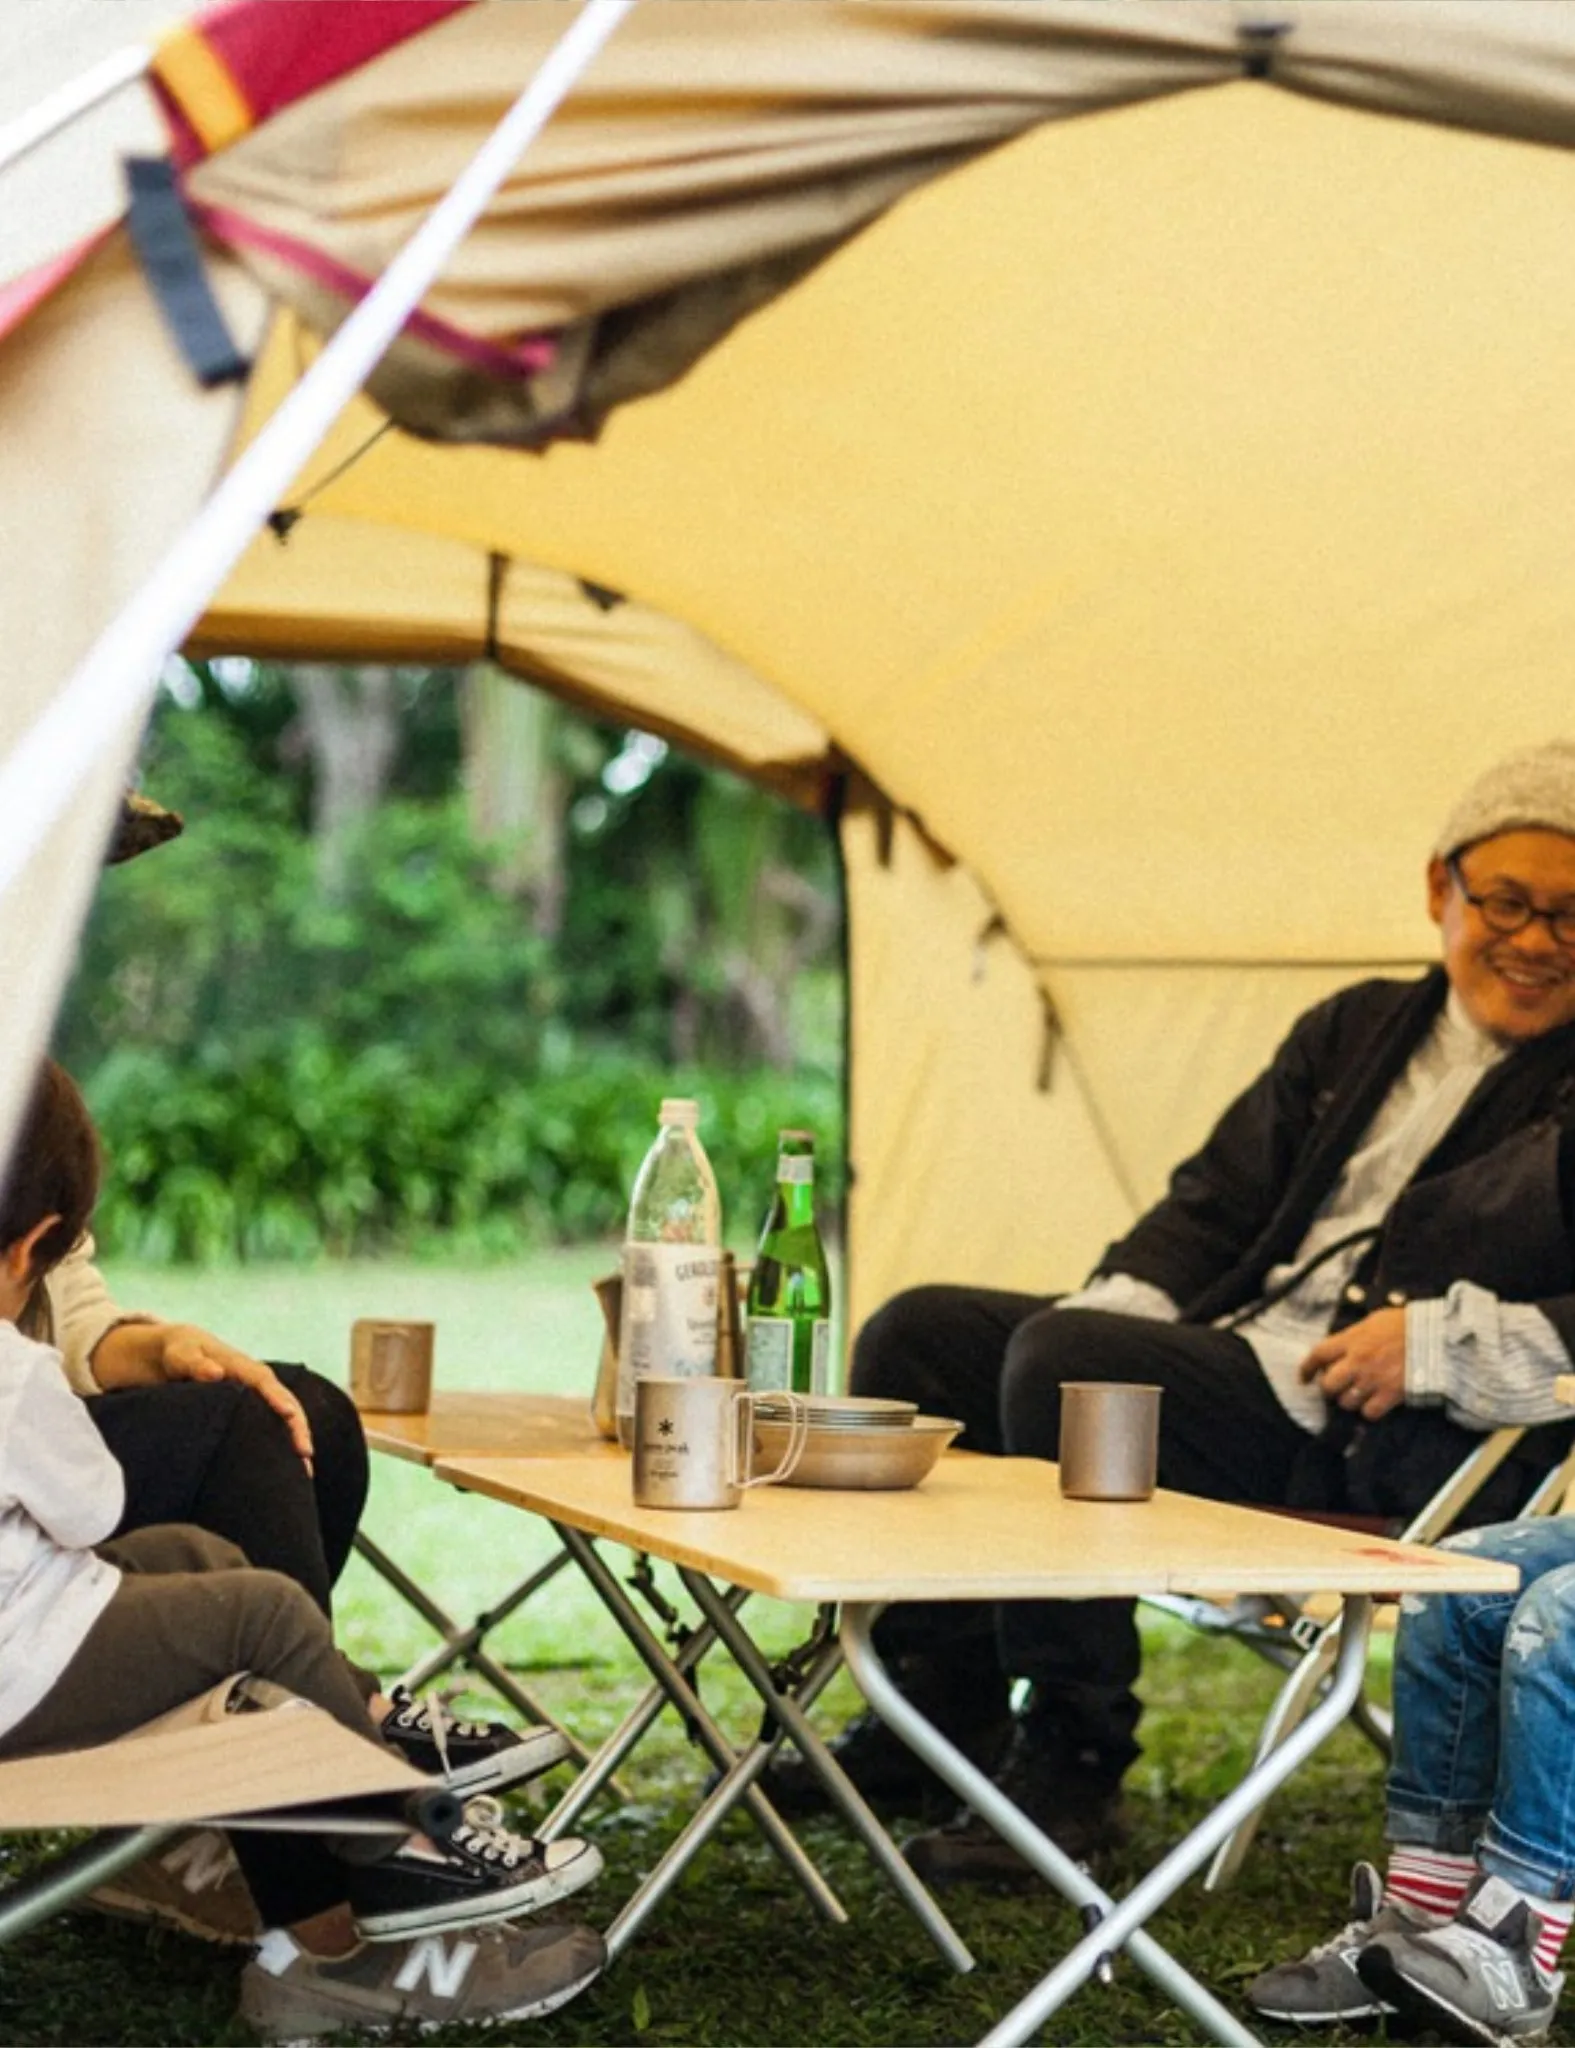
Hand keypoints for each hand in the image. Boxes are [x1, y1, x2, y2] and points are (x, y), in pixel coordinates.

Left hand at [155, 1325, 315, 1469]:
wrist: (181, 1354)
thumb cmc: (180, 1355)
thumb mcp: (181, 1355)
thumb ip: (194, 1363)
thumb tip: (216, 1373)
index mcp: (242, 1367)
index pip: (265, 1382)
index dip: (277, 1397)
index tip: (288, 1414)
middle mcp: (257, 1382)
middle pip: (286, 1401)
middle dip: (298, 1426)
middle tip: (305, 1453)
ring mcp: (258, 1397)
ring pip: (286, 1417)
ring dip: (296, 1441)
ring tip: (305, 1472)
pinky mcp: (252, 1410)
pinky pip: (273, 1427)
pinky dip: (282, 1445)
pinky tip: (288, 1469)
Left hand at [1297, 1307, 1407, 1420]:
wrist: (1436, 1337)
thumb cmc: (1406, 1324)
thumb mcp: (1374, 1320)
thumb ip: (1355, 1335)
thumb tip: (1344, 1345)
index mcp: (1351, 1340)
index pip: (1318, 1355)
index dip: (1307, 1368)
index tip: (1304, 1377)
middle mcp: (1357, 1361)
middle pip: (1328, 1385)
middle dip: (1328, 1389)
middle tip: (1334, 1389)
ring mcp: (1373, 1380)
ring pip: (1346, 1402)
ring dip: (1348, 1401)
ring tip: (1356, 1396)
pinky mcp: (1390, 1395)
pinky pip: (1369, 1413)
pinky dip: (1369, 1411)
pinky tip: (1374, 1404)